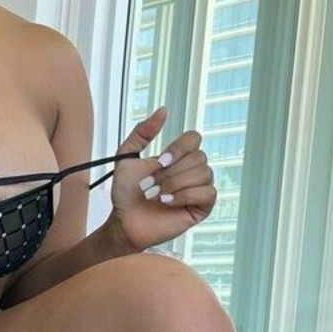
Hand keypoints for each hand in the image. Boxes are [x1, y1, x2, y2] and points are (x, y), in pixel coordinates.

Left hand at [104, 107, 215, 253]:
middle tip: (150, 185)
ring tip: (156, 196)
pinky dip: (185, 195)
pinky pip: (208, 193)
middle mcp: (191, 170)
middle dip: (171, 172)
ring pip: (204, 174)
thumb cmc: (125, 193)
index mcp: (178, 157)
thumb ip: (142, 132)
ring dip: (175, 184)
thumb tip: (163, 110)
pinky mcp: (201, 208)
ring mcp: (198, 189)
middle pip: (199, 157)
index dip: (180, 148)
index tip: (160, 161)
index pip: (194, 138)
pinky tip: (168, 202)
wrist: (124, 221)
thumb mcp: (126, 157)